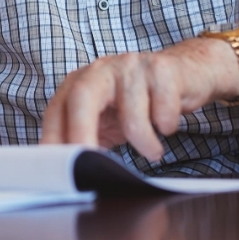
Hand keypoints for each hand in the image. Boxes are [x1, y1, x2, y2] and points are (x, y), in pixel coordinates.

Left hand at [41, 38, 238, 159]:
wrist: (186, 72)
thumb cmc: (140, 102)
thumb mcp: (107, 119)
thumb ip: (88, 138)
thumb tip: (71, 174)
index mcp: (81, 82)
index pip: (57, 108)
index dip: (52, 136)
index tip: (54, 167)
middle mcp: (101, 69)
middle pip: (82, 96)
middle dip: (81, 133)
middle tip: (89, 165)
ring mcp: (130, 65)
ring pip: (131, 113)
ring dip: (143, 142)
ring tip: (152, 151)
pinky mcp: (161, 68)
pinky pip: (163, 109)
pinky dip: (167, 126)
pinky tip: (167, 123)